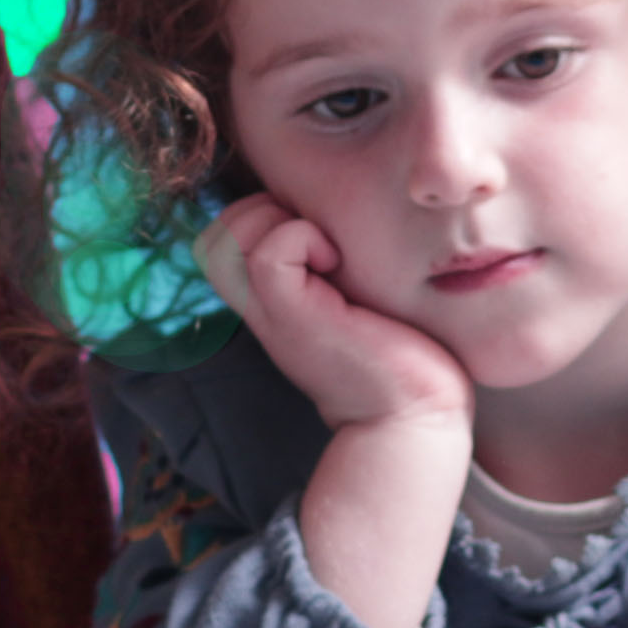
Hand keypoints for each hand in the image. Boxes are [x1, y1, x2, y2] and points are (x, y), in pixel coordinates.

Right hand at [201, 193, 473, 436]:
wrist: (413, 416)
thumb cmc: (398, 357)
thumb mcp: (351, 302)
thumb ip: (329, 272)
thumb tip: (331, 222)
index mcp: (272, 303)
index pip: (220, 242)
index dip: (253, 216)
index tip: (311, 232)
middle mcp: (262, 308)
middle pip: (214, 238)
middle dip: (256, 211)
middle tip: (312, 234)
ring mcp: (273, 315)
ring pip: (227, 239)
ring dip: (273, 221)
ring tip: (322, 247)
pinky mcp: (295, 318)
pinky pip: (267, 254)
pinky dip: (300, 237)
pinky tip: (336, 260)